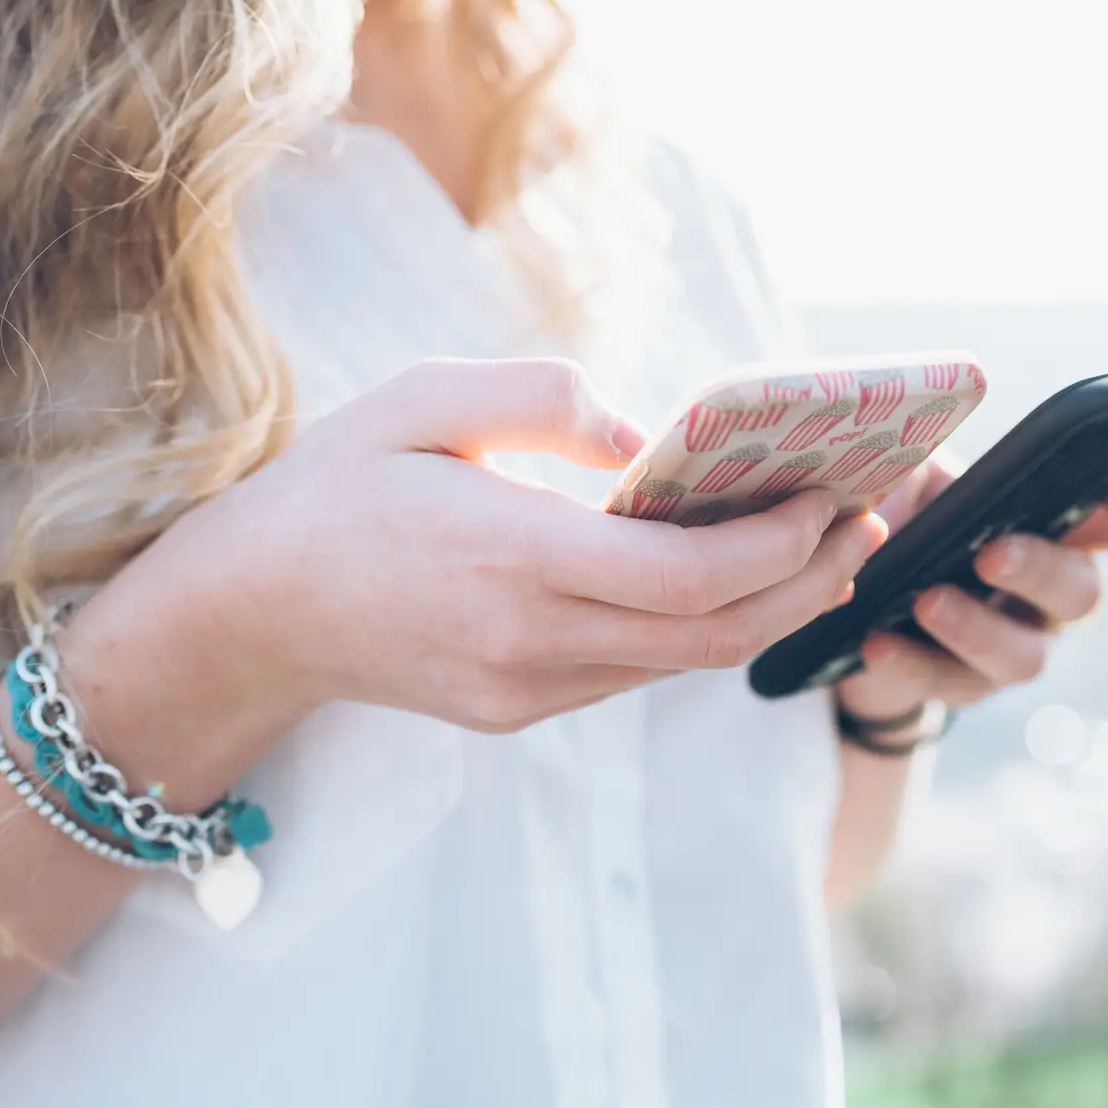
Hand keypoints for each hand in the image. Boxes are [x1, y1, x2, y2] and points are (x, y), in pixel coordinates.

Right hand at [74, 358, 887, 750]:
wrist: (245, 613)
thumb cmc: (332, 488)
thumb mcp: (419, 399)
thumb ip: (541, 397)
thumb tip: (645, 432)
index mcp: (508, 559)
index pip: (688, 577)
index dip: (780, 545)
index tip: (830, 494)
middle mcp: (526, 643)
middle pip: (710, 636)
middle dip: (804, 582)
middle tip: (862, 521)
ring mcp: (522, 691)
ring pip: (678, 664)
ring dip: (759, 610)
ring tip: (814, 543)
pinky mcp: (513, 710)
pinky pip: (630, 672)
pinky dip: (691, 626)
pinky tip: (717, 575)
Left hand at [835, 466, 1107, 720]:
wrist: (852, 589)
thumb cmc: (901, 513)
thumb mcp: (910, 471)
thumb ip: (926, 453)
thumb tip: (914, 433)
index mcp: (1057, 529)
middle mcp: (1051, 593)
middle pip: (1081, 591)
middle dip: (1038, 570)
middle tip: (990, 554)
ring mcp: (1014, 644)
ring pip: (1025, 655)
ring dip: (976, 628)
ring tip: (926, 602)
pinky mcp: (962, 683)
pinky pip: (950, 682)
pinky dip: (912, 661)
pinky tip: (876, 642)